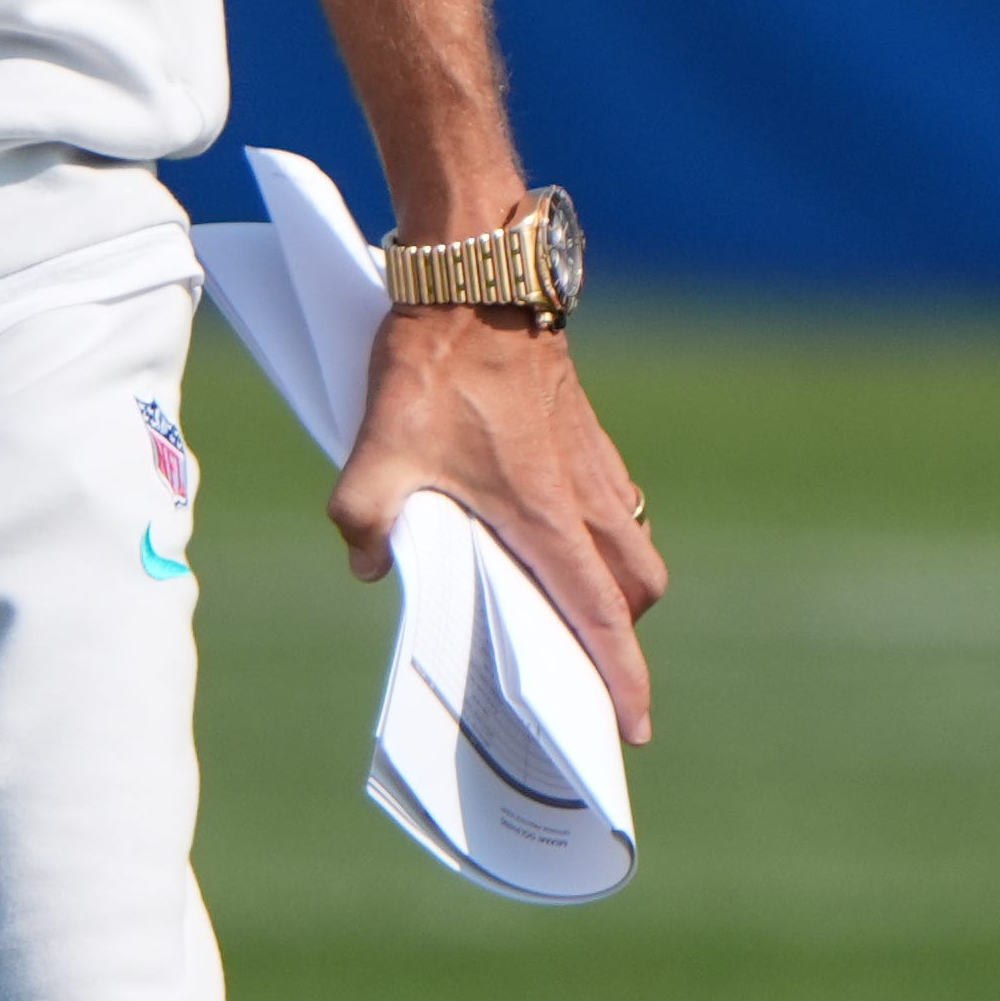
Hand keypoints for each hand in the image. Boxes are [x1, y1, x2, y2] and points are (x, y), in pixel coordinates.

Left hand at [332, 305, 662, 746]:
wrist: (476, 274)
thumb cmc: (435, 363)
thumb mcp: (378, 450)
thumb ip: (364, 521)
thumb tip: (368, 568)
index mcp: (547, 515)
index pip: (599, 614)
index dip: (620, 676)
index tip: (635, 727)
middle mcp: (585, 494)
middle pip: (635, 587)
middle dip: (620, 633)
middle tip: (584, 662)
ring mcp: (592, 460)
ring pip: (632, 541)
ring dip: (614, 579)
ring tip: (563, 598)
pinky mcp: (585, 430)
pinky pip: (615, 498)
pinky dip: (600, 530)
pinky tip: (547, 524)